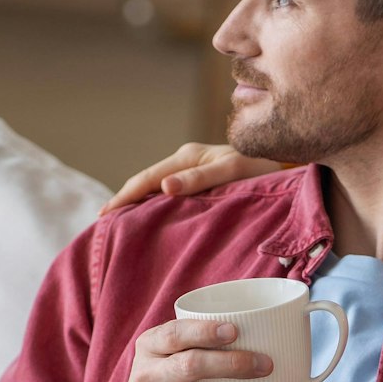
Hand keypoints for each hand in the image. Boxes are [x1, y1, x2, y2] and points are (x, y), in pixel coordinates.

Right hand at [94, 319, 278, 381]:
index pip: (175, 334)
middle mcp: (148, 378)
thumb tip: (261, 331)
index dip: (205, 331)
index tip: (236, 330)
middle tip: (267, 365)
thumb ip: (194, 343)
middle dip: (233, 364)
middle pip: (192, 365)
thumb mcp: (164, 357)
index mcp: (149, 349)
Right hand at [101, 143, 285, 213]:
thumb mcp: (231, 171)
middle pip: (145, 182)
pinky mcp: (198, 182)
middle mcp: (184, 162)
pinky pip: (168, 194)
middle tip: (101, 222)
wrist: (281, 165)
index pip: (146, 178)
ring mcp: (190, 171)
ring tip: (118, 223)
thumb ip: (199, 179)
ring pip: (154, 188)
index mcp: (187, 157)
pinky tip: (147, 219)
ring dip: (136, 204)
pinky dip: (153, 205)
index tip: (105, 214)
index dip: (124, 196)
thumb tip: (164, 186)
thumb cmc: (260, 168)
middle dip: (123, 200)